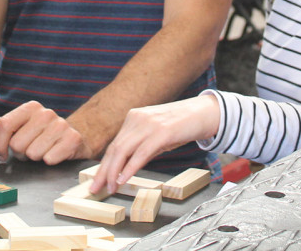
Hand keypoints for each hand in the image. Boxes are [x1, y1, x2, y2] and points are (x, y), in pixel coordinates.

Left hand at [0, 101, 94, 164]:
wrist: (74, 137)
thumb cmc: (43, 134)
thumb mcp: (22, 127)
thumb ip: (3, 127)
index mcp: (31, 107)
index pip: (5, 125)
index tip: (2, 155)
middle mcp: (46, 113)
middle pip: (16, 144)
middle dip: (20, 154)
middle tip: (29, 151)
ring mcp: (61, 125)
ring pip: (32, 154)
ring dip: (35, 158)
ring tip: (42, 151)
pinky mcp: (72, 139)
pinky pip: (49, 159)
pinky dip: (49, 161)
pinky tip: (54, 154)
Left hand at [91, 95, 219, 194]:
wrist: (204, 113)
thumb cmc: (181, 125)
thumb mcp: (155, 134)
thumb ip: (140, 146)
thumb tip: (126, 168)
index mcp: (133, 117)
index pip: (114, 145)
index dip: (104, 165)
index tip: (98, 180)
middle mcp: (137, 119)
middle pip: (114, 149)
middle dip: (103, 171)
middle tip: (95, 188)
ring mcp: (149, 125)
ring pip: (123, 151)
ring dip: (114, 172)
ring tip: (109, 188)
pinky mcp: (161, 132)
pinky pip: (140, 153)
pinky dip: (130, 168)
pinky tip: (123, 179)